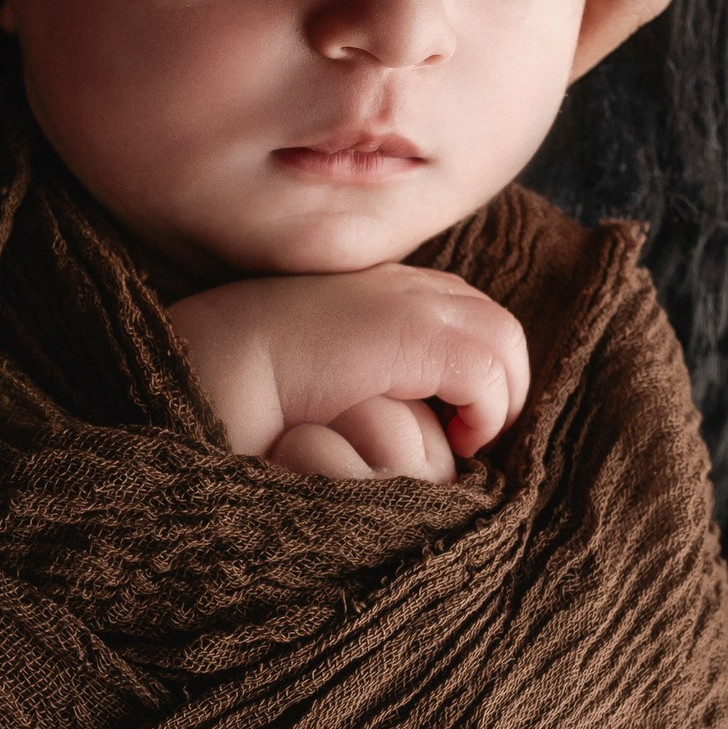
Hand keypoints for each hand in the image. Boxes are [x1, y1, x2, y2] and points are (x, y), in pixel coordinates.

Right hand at [166, 265, 530, 472]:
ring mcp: (415, 304)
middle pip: (492, 321)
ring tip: (468, 442)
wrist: (223, 357)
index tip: (453, 416)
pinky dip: (486, 410)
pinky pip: (487, 371)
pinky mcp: (418, 336)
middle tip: (471, 433)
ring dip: (500, 397)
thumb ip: (366, 364)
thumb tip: (404, 402)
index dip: (472, 361)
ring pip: (504, 341)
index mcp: (384, 286)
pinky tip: (458, 441)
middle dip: (499, 377)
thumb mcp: (325, 359)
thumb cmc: (258, 372)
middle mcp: (408, 286)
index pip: (462, 309)